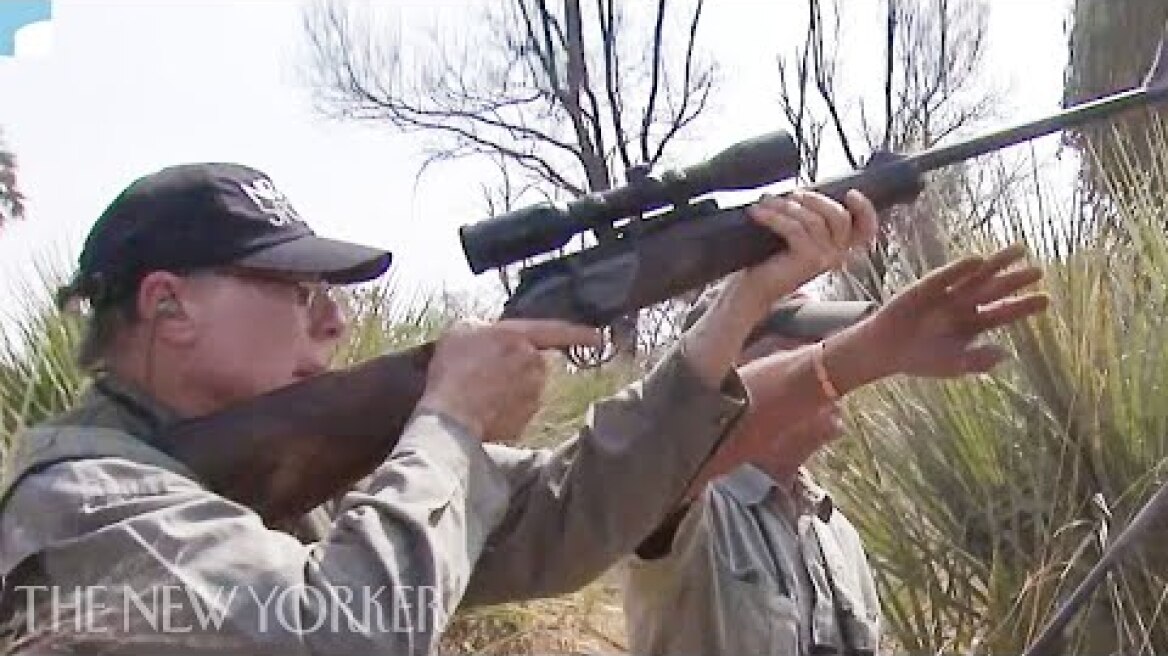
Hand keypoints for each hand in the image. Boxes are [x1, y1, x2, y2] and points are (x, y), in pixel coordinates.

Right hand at [419, 319, 601, 442]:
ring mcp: (533, 395)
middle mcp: (534, 365)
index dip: (580, 333)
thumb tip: (491, 334)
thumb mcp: (462, 330)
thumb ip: (486, 327)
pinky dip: (504, 410)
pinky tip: (483, 409)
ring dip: (509, 389)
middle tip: (485, 373)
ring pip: (527, 388)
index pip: (558, 332)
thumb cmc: (453, 370)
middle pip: (534, 362)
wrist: (451, 416)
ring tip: (478, 392)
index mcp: (520, 338)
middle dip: (517, 367)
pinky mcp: (527, 420)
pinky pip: (518, 411)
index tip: (599, 336)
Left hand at [739, 189, 878, 310]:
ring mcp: (825, 258)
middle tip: (790, 195)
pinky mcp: (808, 260)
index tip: (850, 193)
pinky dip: (773, 217)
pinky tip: (757, 213)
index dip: (865, 210)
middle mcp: (838, 255)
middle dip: (814, 199)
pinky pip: (795, 229)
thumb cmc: (774, 257)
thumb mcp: (798, 235)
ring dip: (787, 206)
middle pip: (840, 216)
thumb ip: (810, 218)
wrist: (756, 287)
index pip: (866, 229)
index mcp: (840, 248)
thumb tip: (802, 192)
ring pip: (814, 220)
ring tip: (766, 202)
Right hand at [854, 244, 1048, 377]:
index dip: (1024, 306)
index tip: (1045, 299)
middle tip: (1038, 270)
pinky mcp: (926, 287)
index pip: (1004, 313)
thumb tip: (1005, 354)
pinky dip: (960, 268)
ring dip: (996, 264)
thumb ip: (977, 361)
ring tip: (1019, 250)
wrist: (885, 350)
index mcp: (974, 326)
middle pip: (995, 290)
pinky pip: (946, 277)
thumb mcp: (951, 366)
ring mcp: (946, 295)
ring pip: (976, 277)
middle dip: (1015, 281)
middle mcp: (964, 307)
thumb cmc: (920, 360)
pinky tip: (977, 259)